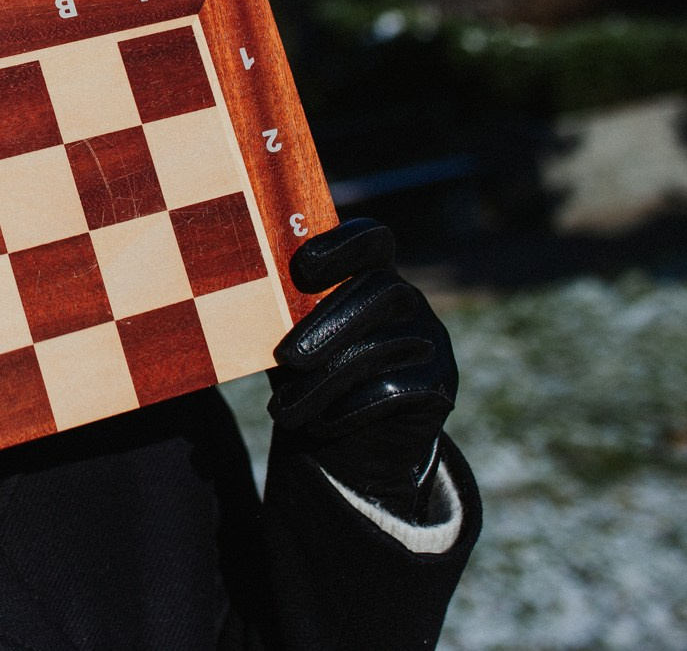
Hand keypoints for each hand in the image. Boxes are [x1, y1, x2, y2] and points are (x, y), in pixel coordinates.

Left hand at [266, 219, 457, 518]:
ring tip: (283, 409)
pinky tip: (319, 425)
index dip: (343, 244)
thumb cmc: (311, 376)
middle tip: (285, 358)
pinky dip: (348, 409)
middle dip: (327, 325)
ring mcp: (428, 339)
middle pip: (379, 291)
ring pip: (378, 348)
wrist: (350, 447)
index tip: (304, 265)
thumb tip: (247, 292)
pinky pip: (393, 389)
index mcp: (370, 273)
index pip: (371, 239)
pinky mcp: (439, 383)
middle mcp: (407, 299)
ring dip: (323, 382)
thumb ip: (285, 313)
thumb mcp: (293, 339)